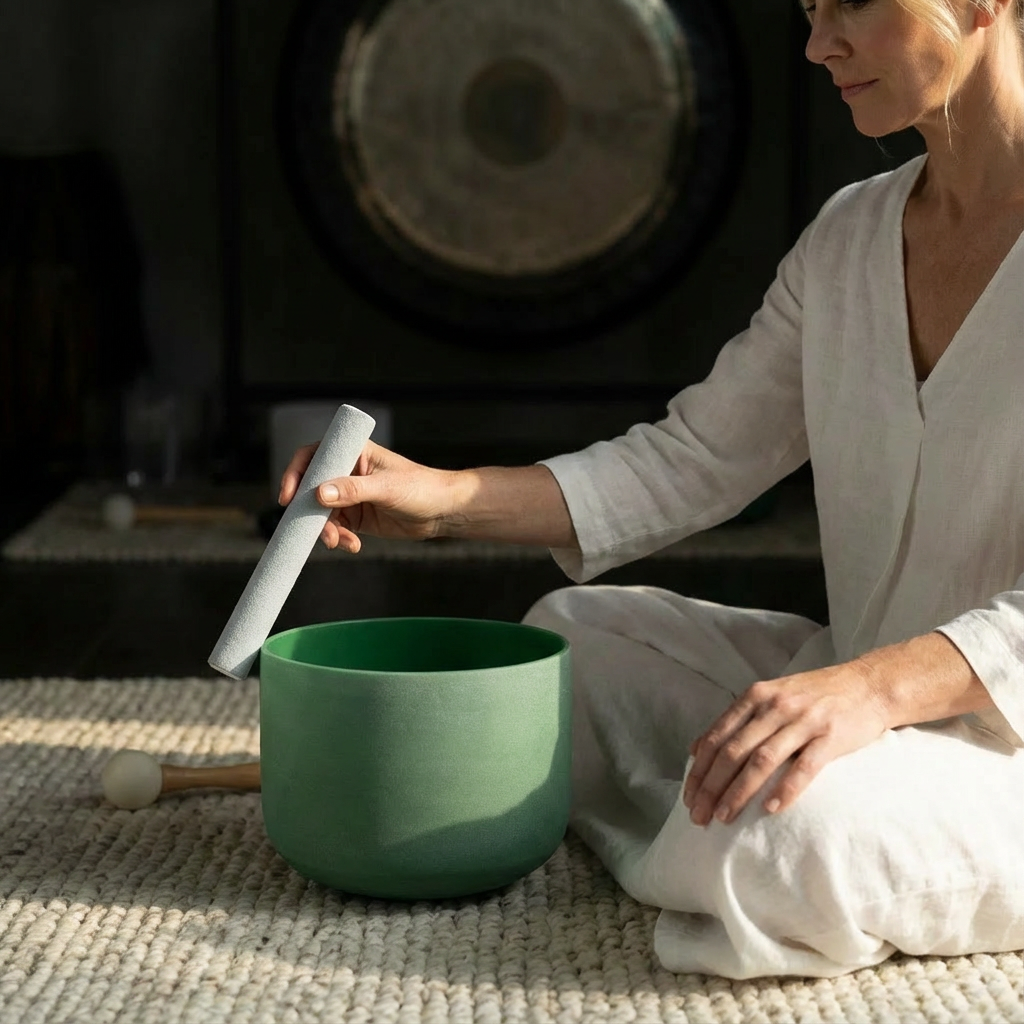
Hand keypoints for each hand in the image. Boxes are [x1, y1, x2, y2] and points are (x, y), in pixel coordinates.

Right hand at [279, 441, 455, 551]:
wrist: (443, 512)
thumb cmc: (421, 488)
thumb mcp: (386, 488)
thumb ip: (353, 490)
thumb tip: (319, 494)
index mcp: (353, 452)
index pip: (314, 456)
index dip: (295, 474)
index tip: (288, 498)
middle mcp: (347, 472)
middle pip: (312, 490)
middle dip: (311, 513)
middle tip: (318, 532)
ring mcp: (350, 495)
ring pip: (322, 513)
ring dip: (326, 530)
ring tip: (341, 542)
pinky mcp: (356, 516)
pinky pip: (336, 528)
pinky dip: (339, 538)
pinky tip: (353, 546)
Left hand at [681, 660, 889, 825]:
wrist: (868, 685)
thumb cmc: (813, 695)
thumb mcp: (769, 696)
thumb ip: (735, 720)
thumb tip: (696, 749)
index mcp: (756, 697)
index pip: (717, 737)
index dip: (699, 770)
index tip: (689, 797)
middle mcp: (775, 707)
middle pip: (733, 752)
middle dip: (711, 786)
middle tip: (699, 815)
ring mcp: (803, 721)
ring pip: (762, 761)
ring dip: (739, 792)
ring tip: (724, 817)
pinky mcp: (831, 737)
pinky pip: (804, 767)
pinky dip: (785, 789)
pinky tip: (769, 809)